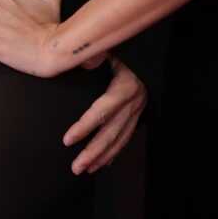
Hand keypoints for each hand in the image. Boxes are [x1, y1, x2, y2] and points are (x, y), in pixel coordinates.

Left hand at [63, 57, 145, 174]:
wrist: (149, 57)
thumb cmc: (127, 52)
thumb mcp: (112, 48)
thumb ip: (96, 54)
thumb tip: (81, 59)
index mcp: (125, 87)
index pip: (102, 111)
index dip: (85, 127)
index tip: (68, 140)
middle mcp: (132, 103)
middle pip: (111, 133)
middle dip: (92, 152)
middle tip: (75, 167)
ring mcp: (136, 112)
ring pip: (119, 140)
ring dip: (101, 157)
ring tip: (84, 170)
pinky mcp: (137, 116)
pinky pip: (125, 138)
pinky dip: (113, 153)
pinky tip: (102, 163)